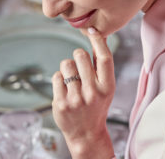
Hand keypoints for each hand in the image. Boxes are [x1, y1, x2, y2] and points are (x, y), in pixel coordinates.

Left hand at [51, 27, 115, 157]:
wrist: (86, 133)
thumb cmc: (97, 106)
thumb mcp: (106, 89)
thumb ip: (101, 67)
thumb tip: (97, 40)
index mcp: (107, 87)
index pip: (104, 58)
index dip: (98, 40)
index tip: (91, 30)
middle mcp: (93, 93)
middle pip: (80, 55)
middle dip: (78, 55)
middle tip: (80, 65)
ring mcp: (76, 99)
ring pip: (66, 63)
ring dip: (67, 67)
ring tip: (72, 80)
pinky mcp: (61, 103)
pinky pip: (56, 76)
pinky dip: (60, 78)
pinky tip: (65, 89)